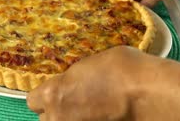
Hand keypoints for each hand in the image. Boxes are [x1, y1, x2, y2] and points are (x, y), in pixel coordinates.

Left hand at [26, 46, 177, 120]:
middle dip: (57, 111)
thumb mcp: (90, 64)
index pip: (33, 100)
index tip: (57, 92)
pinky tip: (102, 116)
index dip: (46, 96)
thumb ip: (75, 77)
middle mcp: (58, 118)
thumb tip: (76, 81)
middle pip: (46, 119)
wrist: (146, 93)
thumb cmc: (121, 69)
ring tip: (88, 112)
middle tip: (76, 103)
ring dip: (70, 119)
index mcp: (53, 94)